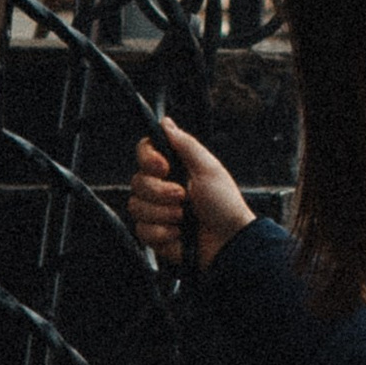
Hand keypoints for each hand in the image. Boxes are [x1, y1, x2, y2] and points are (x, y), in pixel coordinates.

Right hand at [129, 120, 252, 273]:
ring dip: (164, 214)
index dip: (148, 159)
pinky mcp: (154, 235)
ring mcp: (155, 212)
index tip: (164, 168)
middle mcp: (160, 188)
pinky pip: (142, 231)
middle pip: (136, 182)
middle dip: (161, 193)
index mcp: (173, 169)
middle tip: (184, 198)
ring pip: (136, 207)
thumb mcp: (208, 169)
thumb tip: (166, 122)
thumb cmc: (224, 204)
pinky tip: (180, 235)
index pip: (143, 153)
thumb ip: (185, 144)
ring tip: (185, 219)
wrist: (229, 242)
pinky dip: (163, 234)